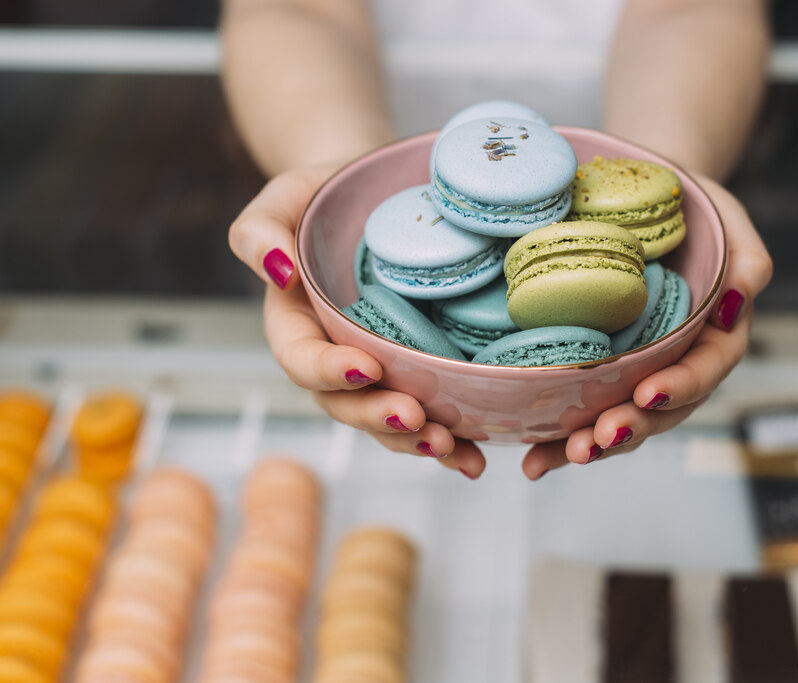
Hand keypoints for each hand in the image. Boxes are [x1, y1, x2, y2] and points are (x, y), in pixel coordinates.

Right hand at [229, 166, 486, 477]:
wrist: (373, 193)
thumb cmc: (324, 194)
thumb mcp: (284, 196)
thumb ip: (260, 230)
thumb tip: (277, 270)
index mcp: (295, 323)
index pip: (302, 358)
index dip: (330, 371)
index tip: (368, 367)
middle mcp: (333, 358)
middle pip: (344, 405)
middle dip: (378, 417)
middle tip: (414, 418)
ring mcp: (375, 371)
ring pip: (386, 421)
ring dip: (415, 441)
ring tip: (450, 446)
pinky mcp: (414, 373)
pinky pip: (426, 415)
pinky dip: (450, 441)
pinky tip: (474, 456)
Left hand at [521, 176, 771, 478]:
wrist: (650, 206)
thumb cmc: (697, 213)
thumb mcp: (731, 223)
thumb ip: (748, 262)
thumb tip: (736, 301)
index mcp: (716, 337)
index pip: (706, 370)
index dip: (680, 386)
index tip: (647, 392)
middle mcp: (679, 364)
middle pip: (662, 410)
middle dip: (630, 428)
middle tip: (597, 438)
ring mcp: (640, 373)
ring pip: (623, 420)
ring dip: (593, 445)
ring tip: (560, 456)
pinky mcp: (603, 374)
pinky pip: (586, 411)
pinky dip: (560, 439)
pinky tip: (533, 457)